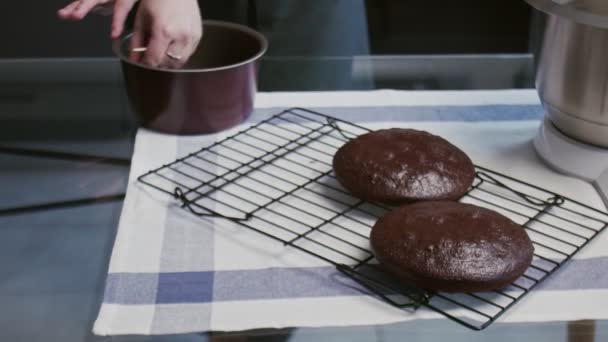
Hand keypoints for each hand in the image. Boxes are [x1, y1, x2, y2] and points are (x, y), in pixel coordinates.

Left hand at [58, 0, 202, 67]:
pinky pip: (188, 53)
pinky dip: (179, 54)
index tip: (142, 61)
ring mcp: (191, 36)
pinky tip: (172, 44)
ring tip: (161, 50)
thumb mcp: (141, 18)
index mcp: (164, 31)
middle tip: (150, 55)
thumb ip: (136, 41)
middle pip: (167, 64)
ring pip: (179, 62)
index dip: (146, 64)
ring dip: (169, 61)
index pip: (154, 60)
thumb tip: (134, 58)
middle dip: (157, 63)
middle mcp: (180, 36)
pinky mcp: (198, 35)